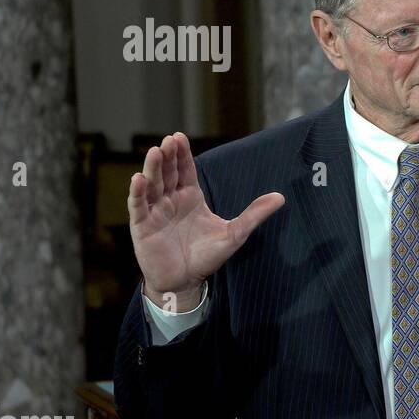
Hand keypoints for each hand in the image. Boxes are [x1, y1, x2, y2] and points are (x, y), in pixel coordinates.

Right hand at [128, 132, 284, 310]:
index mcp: (190, 197)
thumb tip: (281, 197)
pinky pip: (138, 206)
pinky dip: (137, 192)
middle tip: (169, 140)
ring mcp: (154, 211)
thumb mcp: (235, 233)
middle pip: (168, 173)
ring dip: (152, 168)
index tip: (179, 137)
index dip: (182, 154)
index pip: (185, 170)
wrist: (185, 281)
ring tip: (154, 152)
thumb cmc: (207, 256)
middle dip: (168, 156)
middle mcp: (171, 200)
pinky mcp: (142, 226)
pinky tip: (138, 178)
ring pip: (151, 185)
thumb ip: (254, 214)